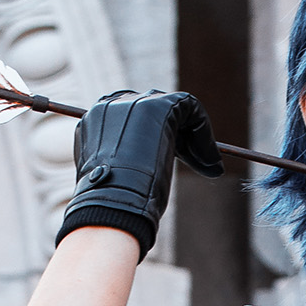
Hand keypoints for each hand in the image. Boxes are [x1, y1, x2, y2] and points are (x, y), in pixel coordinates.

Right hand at [56, 90, 223, 257]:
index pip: (132, 115)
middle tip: (193, 160)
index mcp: (95, 120)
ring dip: (193, 135)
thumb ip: (120, 164)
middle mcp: (111, 104)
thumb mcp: (110, 179)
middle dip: (176, 134)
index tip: (171, 158)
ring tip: (206, 164)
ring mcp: (134, 102)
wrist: (112, 202)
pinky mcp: (159, 106)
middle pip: (153, 107)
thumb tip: (137, 173)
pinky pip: (190, 108)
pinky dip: (204, 132)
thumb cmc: (110, 203)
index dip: (155, 135)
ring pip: (174, 107)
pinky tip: (210, 159)